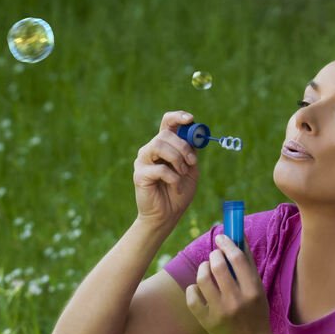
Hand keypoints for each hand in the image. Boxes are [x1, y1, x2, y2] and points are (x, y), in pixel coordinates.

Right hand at [133, 110, 198, 232]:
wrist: (167, 216)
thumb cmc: (179, 192)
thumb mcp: (191, 169)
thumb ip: (191, 152)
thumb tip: (194, 136)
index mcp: (164, 146)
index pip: (167, 123)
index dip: (177, 117)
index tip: (190, 119)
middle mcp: (151, 150)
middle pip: (165, 134)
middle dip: (183, 146)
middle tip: (192, 162)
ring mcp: (143, 161)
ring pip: (159, 146)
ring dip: (177, 159)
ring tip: (183, 173)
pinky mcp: (140, 175)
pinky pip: (159, 169)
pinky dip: (173, 178)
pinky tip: (176, 187)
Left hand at [185, 235, 271, 333]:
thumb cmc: (255, 309)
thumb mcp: (258, 288)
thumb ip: (247, 263)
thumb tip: (238, 235)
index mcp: (253, 291)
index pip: (237, 259)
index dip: (227, 243)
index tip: (221, 237)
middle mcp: (236, 301)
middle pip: (218, 266)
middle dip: (214, 255)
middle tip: (214, 256)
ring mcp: (220, 312)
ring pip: (202, 279)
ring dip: (202, 268)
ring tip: (206, 269)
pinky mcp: (206, 321)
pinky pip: (191, 296)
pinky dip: (192, 288)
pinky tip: (199, 289)